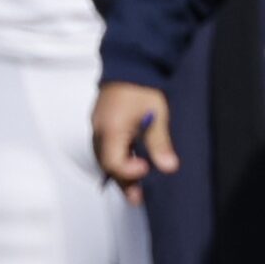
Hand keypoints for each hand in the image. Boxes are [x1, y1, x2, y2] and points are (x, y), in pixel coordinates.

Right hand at [92, 81, 174, 203]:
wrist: (128, 65)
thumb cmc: (141, 88)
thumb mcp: (157, 116)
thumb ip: (159, 143)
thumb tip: (167, 167)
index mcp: (111, 130)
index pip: (114, 162)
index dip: (130, 171)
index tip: (147, 169)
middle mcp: (99, 132)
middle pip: (106, 165)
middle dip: (123, 181)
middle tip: (137, 198)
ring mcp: (97, 129)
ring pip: (104, 159)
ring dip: (119, 173)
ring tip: (134, 188)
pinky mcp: (100, 125)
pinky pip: (104, 149)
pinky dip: (115, 160)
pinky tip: (126, 165)